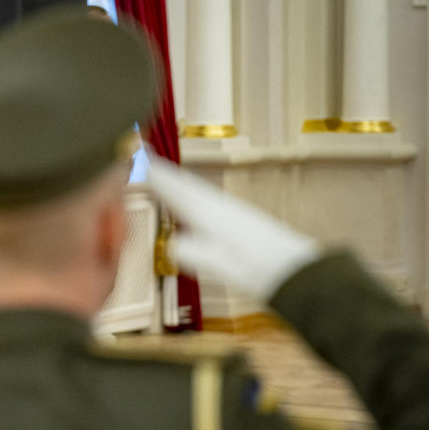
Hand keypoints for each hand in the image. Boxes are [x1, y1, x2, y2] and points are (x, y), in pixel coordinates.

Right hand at [146, 156, 319, 300]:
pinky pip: (202, 199)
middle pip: (182, 183)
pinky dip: (187, 193)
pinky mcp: (236, 219)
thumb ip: (192, 253)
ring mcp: (227, 210)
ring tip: (157, 176)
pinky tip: (188, 202)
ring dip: (174, 181)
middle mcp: (216, 205)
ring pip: (193, 189)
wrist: (296, 270)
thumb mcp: (219, 265)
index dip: (151, 174)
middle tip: (139, 159)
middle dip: (160, 171)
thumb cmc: (257, 269)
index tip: (132, 159)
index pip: (173, 188)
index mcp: (207, 212)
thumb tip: (170, 245)